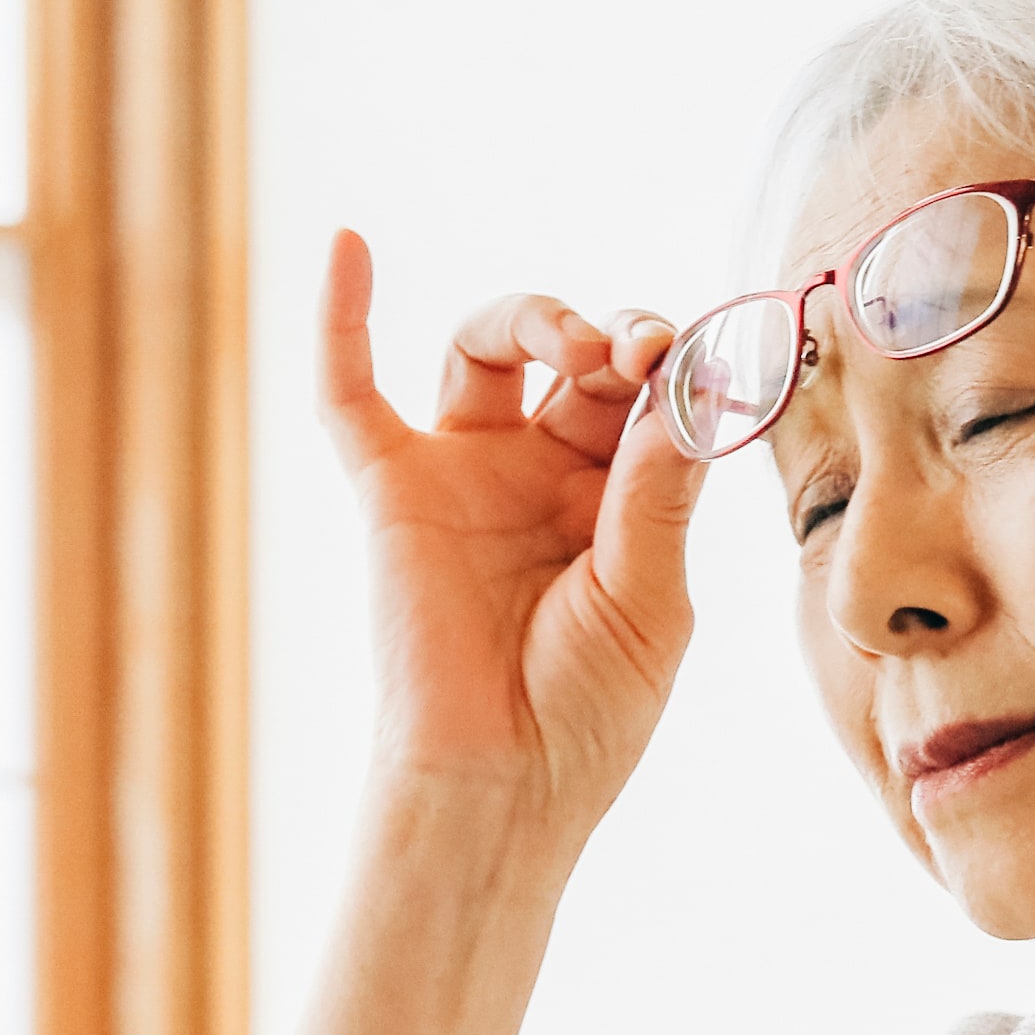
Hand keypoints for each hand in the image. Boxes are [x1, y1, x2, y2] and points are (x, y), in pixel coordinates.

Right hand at [317, 228, 708, 843]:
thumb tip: (683, 381)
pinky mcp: (393, 491)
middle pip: (574, 353)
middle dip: (612, 334)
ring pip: (487, 348)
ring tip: (576, 348)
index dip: (672, 358)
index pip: (650, 389)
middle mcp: (543, 472)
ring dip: (535, 318)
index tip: (691, 360)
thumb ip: (658, 489)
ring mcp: (466, 474)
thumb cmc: (586, 712)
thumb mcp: (651, 597)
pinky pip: (350, 393)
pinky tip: (349, 247)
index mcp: (621, 496)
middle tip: (631, 356)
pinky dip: (343, 318)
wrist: (501, 787)